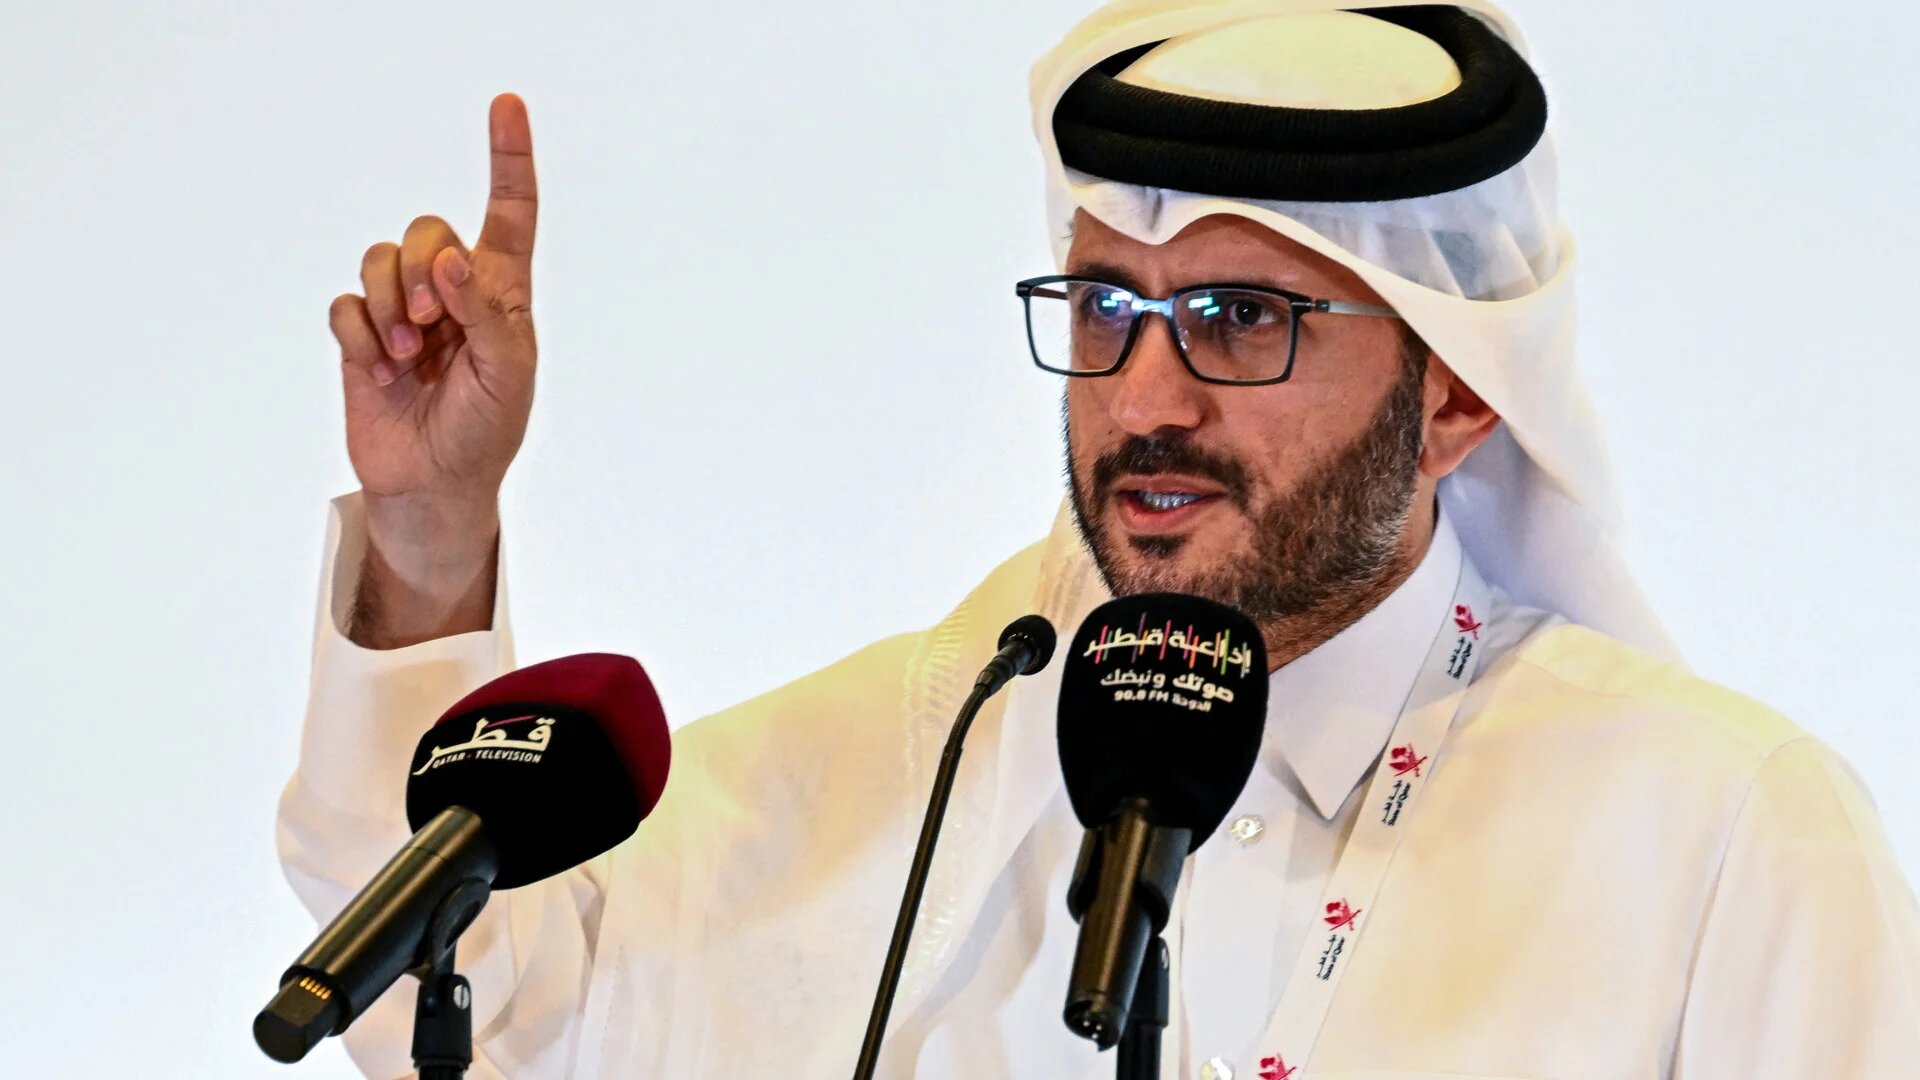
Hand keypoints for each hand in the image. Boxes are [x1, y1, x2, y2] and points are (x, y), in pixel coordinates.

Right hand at [324, 93, 538, 644]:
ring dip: (389, 305)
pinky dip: (359, 335)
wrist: (434, 487)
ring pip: (381, 259)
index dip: (509, 160)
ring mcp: (405, 312)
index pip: (510, 215)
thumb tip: (454, 258)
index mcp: (503, 296)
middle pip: (427, 230)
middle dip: (424, 271)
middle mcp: (453, 293)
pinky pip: (344, 304)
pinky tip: (380, 373)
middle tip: (434, 325)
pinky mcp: (362, 337)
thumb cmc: (485, 432)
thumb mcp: (508, 376)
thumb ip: (486, 313)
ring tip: (406, 358)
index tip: (507, 105)